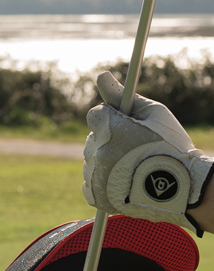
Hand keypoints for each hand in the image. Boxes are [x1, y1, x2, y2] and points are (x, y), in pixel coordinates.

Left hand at [82, 72, 213, 236]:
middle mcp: (96, 150)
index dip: (111, 118)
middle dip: (110, 140)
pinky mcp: (95, 195)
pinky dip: (102, 182)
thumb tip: (101, 75)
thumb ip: (123, 95)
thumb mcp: (154, 114)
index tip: (126, 125)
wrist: (180, 189)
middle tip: (135, 150)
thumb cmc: (171, 147)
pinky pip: (90, 183)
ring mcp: (94, 175)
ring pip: (92, 160)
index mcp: (109, 128)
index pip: (95, 114)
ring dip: (106, 161)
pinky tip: (122, 181)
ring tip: (133, 167)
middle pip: (94, 138)